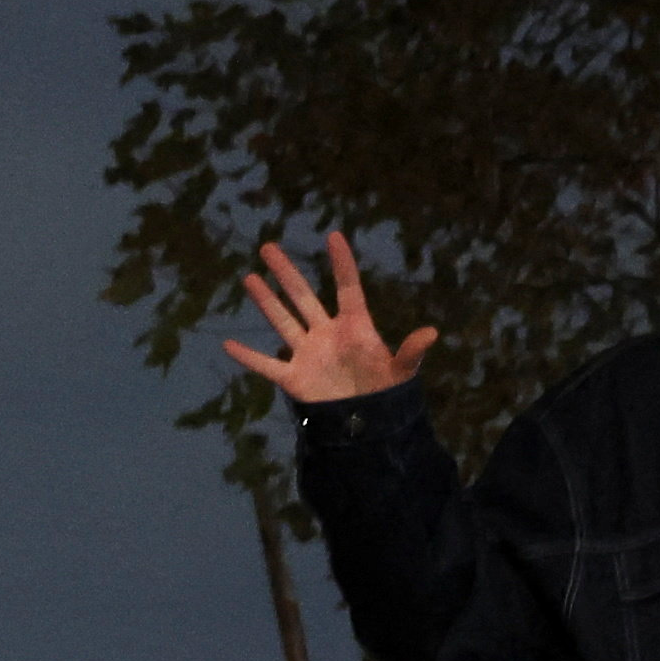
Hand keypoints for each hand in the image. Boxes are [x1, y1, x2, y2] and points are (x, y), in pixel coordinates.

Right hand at [220, 230, 440, 405]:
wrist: (367, 423)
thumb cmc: (386, 392)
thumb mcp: (401, 371)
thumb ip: (411, 351)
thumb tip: (432, 333)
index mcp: (355, 327)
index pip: (347, 288)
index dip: (341, 264)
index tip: (333, 237)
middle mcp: (327, 333)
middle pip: (303, 297)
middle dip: (286, 273)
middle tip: (268, 247)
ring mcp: (308, 353)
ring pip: (282, 321)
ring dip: (266, 301)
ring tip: (249, 278)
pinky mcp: (295, 378)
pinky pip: (267, 365)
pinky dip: (248, 357)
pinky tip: (227, 345)